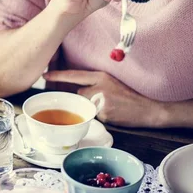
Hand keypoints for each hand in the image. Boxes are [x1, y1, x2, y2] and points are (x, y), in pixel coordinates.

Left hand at [43, 70, 164, 127]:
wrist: (147, 109)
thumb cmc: (128, 96)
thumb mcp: (110, 83)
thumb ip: (93, 84)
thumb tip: (76, 91)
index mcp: (100, 76)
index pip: (74, 75)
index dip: (58, 76)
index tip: (45, 75)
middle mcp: (99, 86)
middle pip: (78, 94)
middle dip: (85, 99)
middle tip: (103, 100)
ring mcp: (101, 100)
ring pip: (84, 106)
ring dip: (91, 108)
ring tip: (109, 107)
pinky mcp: (104, 113)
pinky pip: (93, 116)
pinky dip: (99, 117)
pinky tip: (112, 114)